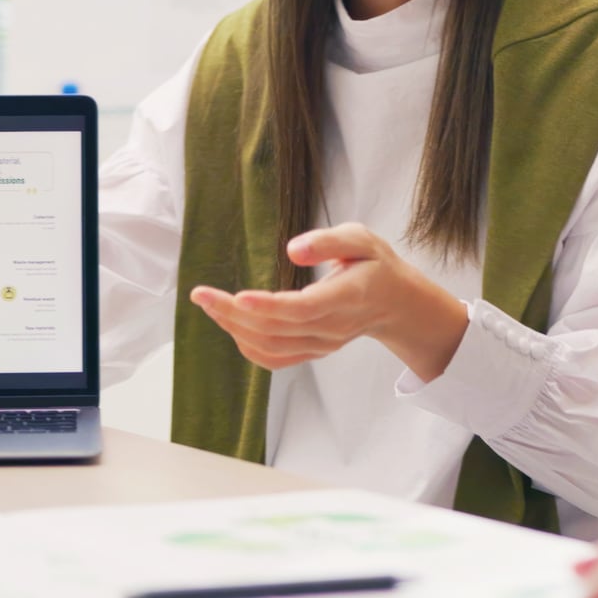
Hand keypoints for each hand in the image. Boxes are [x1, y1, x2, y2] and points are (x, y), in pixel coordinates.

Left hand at [191, 223, 468, 379]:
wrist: (396, 303)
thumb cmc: (376, 264)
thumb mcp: (362, 239)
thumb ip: (329, 241)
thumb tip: (293, 250)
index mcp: (349, 295)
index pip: (306, 308)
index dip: (271, 306)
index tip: (239, 296)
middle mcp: (334, 326)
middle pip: (278, 329)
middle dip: (234, 314)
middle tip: (202, 294)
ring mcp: (323, 343)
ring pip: (272, 346)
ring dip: (235, 328)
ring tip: (210, 305)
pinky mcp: (313, 351)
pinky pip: (275, 358)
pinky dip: (248, 346)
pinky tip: (230, 325)